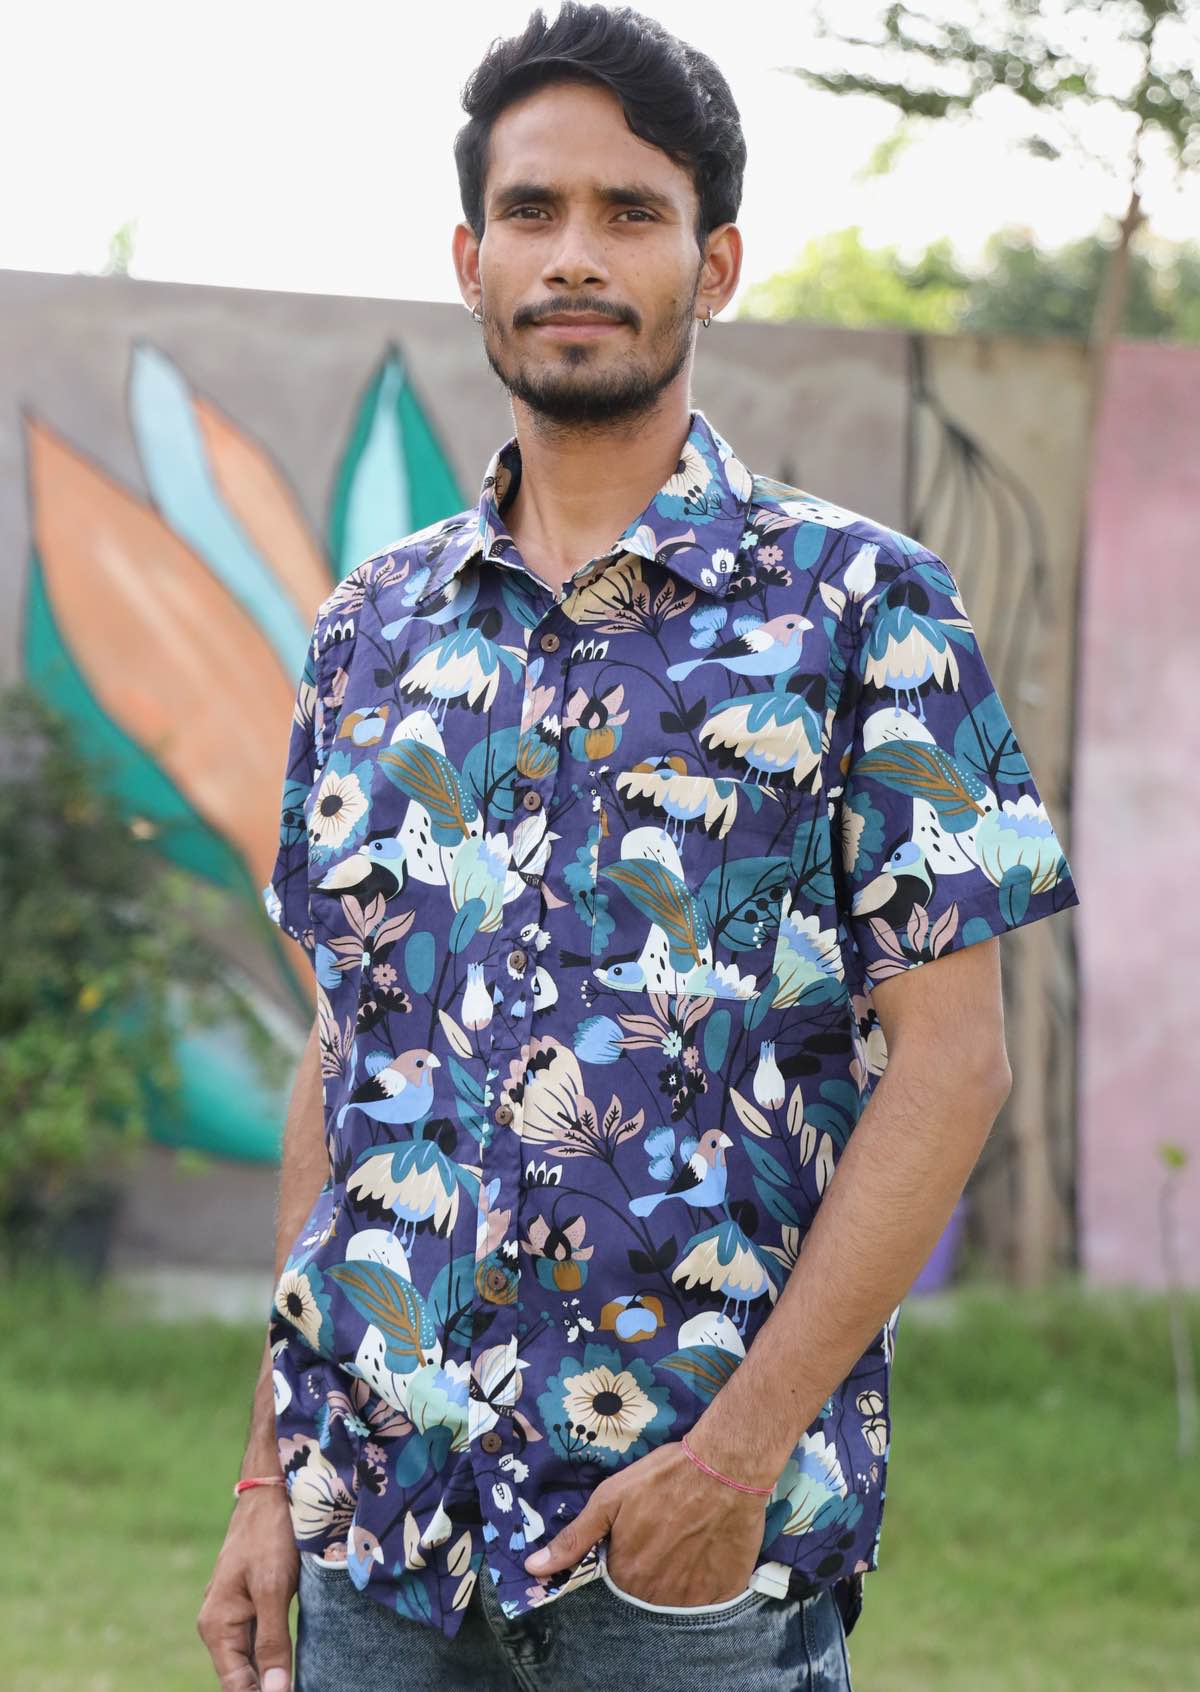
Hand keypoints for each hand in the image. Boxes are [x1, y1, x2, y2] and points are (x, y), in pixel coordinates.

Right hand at [197, 1488, 297, 1690]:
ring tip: (303, 1681)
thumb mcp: (273, 1588)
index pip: (235, 1685)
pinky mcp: (250, 1601)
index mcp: (216, 1625)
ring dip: (271, 1675)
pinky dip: (274, 1655)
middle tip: (304, 1686)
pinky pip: (259, 1639)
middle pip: (241, 1675)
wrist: (271, 1490)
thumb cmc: (270, 1534)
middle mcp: (218, 1624)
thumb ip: (272, 1642)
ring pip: (251, 1658)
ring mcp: (233, 1612)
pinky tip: (295, 1665)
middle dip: (267, 1688)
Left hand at [522, 1438, 766, 1606]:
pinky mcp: (725, 1592)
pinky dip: (708, 1580)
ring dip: (680, 1575)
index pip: (618, 1579)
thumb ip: (573, 1539)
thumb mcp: (609, 1498)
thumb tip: (533, 1569)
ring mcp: (693, 1598)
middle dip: (652, 1565)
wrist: (723, 1467)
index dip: (628, 1553)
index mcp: (626, 1575)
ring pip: (677, 1597)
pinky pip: (710, 1599)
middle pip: (647, 1591)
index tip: (642, 1531)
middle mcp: (657, 1596)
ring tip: (688, 1537)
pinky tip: (709, 1550)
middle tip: (667, 1530)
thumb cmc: (662, 1478)